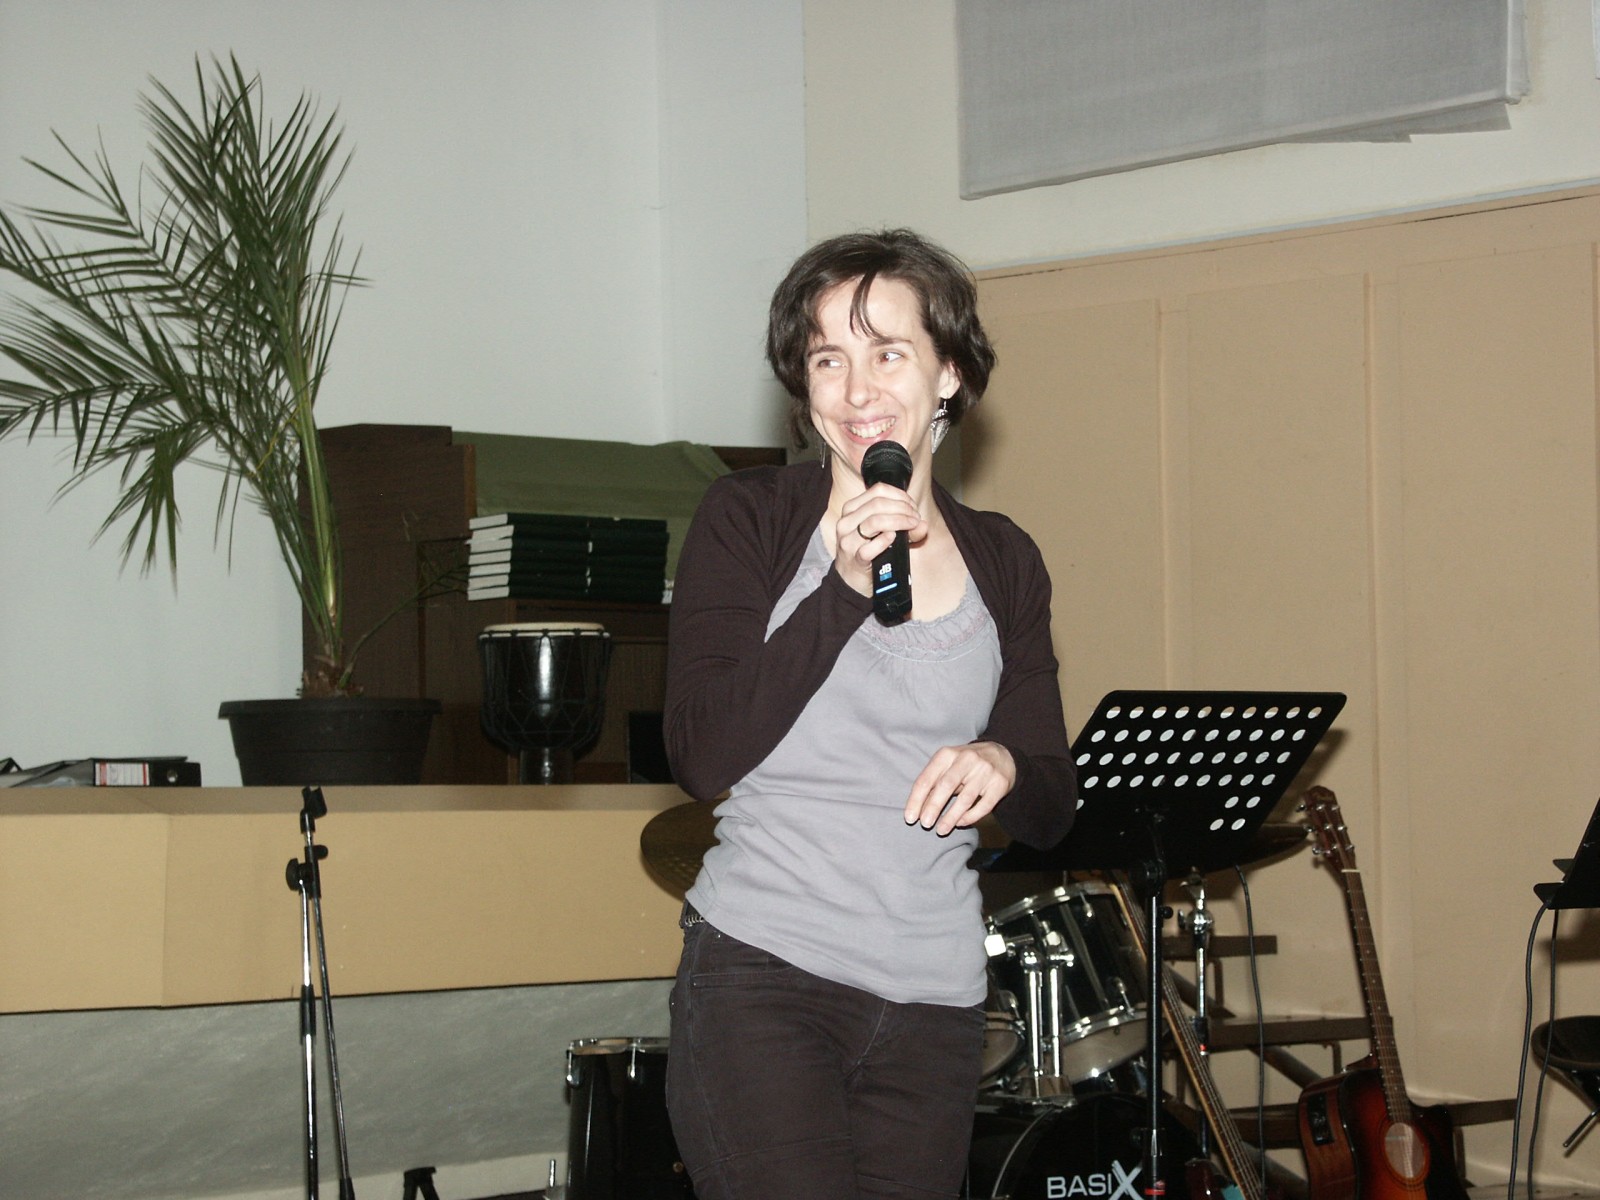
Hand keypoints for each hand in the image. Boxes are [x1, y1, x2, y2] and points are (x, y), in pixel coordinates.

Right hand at [834, 483, 926, 598]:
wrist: (852, 579)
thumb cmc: (867, 550)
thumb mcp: (882, 532)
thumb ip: (904, 525)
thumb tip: (922, 524)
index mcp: (852, 509)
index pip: (878, 490)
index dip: (900, 496)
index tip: (912, 506)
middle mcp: (847, 522)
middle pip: (878, 504)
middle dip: (903, 509)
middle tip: (915, 518)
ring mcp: (848, 541)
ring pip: (874, 521)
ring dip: (899, 521)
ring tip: (912, 526)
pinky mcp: (854, 560)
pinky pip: (869, 548)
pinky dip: (884, 541)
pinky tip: (894, 538)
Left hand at [904, 741, 1015, 835]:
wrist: (1002, 755)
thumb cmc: (965, 765)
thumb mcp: (947, 767)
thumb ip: (933, 785)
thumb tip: (917, 810)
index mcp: (948, 754)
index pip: (928, 778)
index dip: (917, 799)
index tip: (910, 818)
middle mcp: (967, 759)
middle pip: (946, 785)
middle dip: (933, 806)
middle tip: (925, 824)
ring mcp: (985, 771)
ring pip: (965, 798)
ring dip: (951, 817)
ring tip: (941, 830)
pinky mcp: (1000, 784)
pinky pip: (983, 806)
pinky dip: (970, 817)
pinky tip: (960, 823)